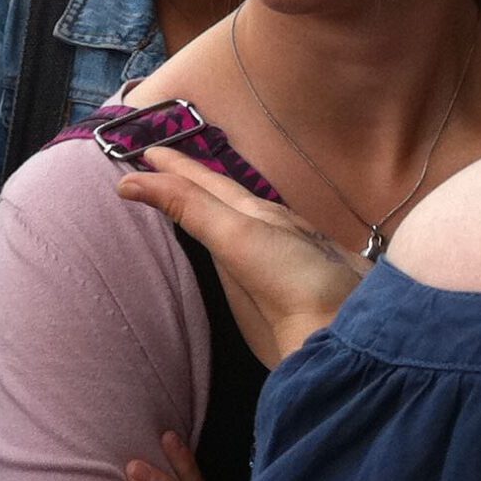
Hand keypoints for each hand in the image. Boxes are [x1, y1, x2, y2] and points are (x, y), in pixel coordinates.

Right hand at [114, 145, 366, 365]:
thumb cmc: (296, 278)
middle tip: (162, 164)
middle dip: (194, 180)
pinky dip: (233, 236)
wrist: (349, 329)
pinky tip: (236, 247)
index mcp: (257, 214)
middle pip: (225, 197)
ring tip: (194, 197)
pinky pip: (253, 249)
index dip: (177, 167)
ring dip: (215, 206)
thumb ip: (188, 207)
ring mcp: (283, 258)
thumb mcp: (236, 235)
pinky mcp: (291, 289)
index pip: (208, 183)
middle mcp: (271, 230)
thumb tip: (131, 185)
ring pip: (243, 220)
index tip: (148, 151)